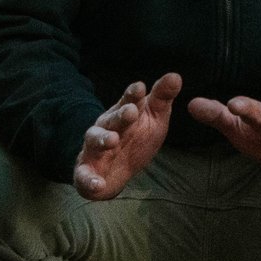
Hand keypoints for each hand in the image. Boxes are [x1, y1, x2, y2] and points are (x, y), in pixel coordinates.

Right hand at [73, 74, 181, 200]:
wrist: (116, 172)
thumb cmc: (136, 138)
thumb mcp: (154, 119)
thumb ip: (162, 98)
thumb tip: (175, 76)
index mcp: (122, 114)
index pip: (128, 101)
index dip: (133, 95)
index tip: (140, 87)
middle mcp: (106, 128)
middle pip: (111, 119)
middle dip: (120, 115)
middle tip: (131, 112)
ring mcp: (94, 149)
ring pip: (94, 141)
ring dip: (102, 140)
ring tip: (112, 141)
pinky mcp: (86, 172)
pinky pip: (85, 176)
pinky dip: (89, 180)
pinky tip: (98, 184)